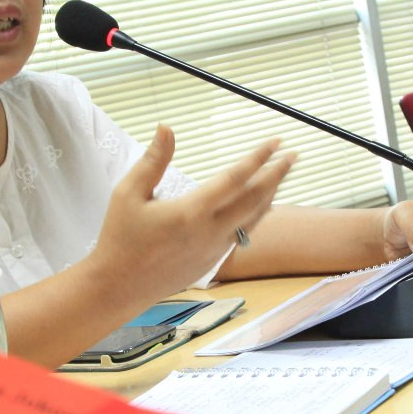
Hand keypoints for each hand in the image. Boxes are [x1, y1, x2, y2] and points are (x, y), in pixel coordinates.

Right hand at [91, 124, 295, 298]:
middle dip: (277, 175)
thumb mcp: (127, 193)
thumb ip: (152, 160)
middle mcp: (210, 232)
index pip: (235, 178)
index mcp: (191, 212)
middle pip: (256, 199)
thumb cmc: (120, 238)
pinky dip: (256, 215)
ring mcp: (215, 249)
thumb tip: (166, 128)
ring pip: (254, 219)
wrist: (119, 286)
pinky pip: (243, 234)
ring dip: (271, 195)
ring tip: (280, 176)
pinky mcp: (212, 261)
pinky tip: (257, 205)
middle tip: (293, 155)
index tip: (275, 142)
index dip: (258, 158)